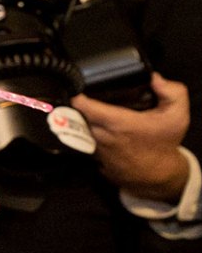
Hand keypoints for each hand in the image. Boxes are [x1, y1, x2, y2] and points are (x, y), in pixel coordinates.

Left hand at [73, 74, 192, 201]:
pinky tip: (89, 126)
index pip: (83, 106)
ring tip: (83, 109)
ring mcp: (94, 148)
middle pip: (76, 114)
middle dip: (77, 105)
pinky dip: (81, 133)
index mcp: (117, 123)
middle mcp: (101, 136)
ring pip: (77, 128)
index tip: (76, 87)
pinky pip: (80, 141)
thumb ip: (172, 92)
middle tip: (82, 95)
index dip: (77, 95)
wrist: (158, 175)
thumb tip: (155, 78)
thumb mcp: (177, 115)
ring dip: (78, 119)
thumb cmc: (164, 143)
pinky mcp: (92, 158)